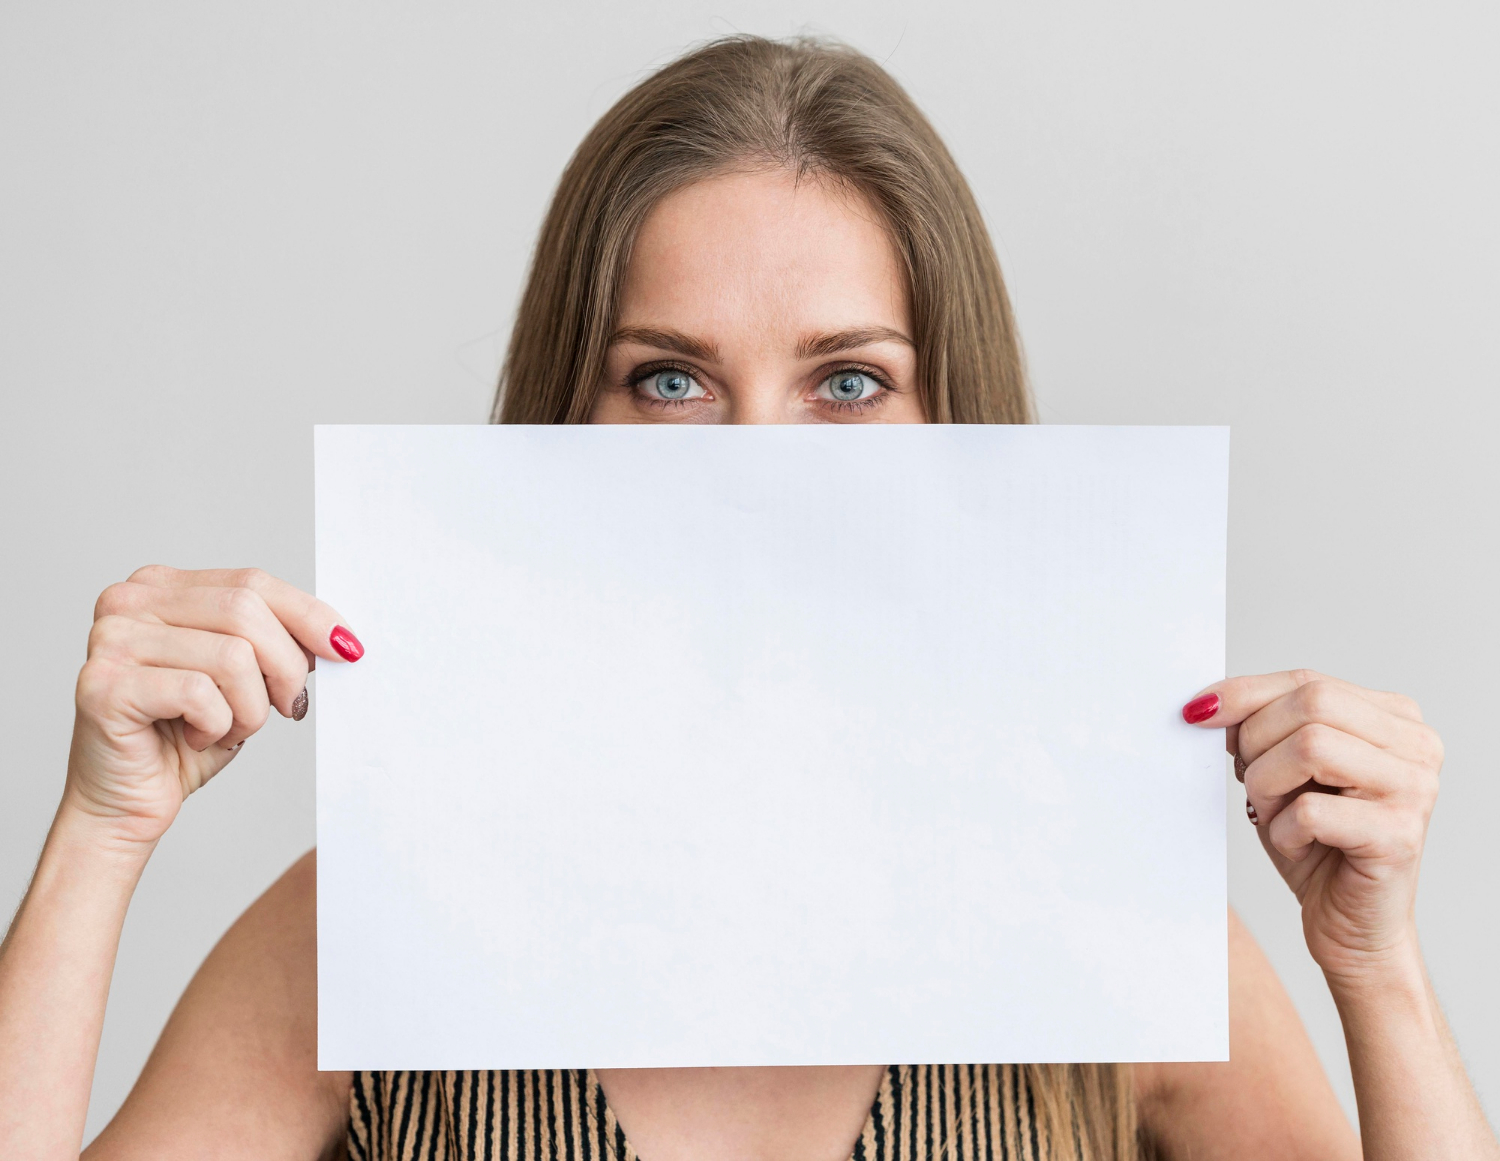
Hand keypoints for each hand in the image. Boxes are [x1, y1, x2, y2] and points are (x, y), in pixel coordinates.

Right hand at [64, 566, 362, 848]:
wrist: (125, 804)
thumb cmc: (182, 739)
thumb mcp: (243, 679)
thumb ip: (274, 644)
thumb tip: (336, 636)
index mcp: (161, 587)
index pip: (252, 582)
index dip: (308, 615)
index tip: (347, 647)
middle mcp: (128, 602)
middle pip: (245, 610)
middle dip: (285, 666)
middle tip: (289, 706)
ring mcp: (110, 640)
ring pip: (231, 656)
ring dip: (251, 707)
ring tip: (229, 728)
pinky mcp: (104, 685)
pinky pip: (200, 694)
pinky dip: (217, 725)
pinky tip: (196, 737)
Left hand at [1182, 670, 1442, 985]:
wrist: (1351, 926)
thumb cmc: (1316, 844)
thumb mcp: (1283, 771)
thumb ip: (1263, 728)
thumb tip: (1212, 704)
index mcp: (1394, 718)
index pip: (1308, 681)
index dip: (1245, 693)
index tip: (1198, 711)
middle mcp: (1416, 746)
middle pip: (1311, 704)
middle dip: (1256, 741)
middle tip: (1250, 784)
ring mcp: (1415, 789)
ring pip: (1312, 747)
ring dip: (1268, 783)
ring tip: (1273, 814)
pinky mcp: (1399, 835)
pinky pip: (1310, 810)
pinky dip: (1283, 829)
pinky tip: (1297, 845)